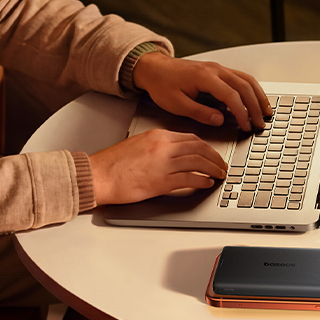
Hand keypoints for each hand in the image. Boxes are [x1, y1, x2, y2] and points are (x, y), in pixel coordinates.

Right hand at [90, 129, 227, 205]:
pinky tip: (206, 184)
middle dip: (215, 157)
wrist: (98, 175)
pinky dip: (202, 181)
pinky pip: (190, 179)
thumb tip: (174, 154)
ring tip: (219, 175)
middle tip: (222, 165)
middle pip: (199, 148)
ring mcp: (163, 164)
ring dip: (213, 169)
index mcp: (157, 136)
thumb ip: (157, 147)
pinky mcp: (161, 181)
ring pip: (198, 162)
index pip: (191, 138)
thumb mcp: (137, 145)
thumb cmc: (112, 164)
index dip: (206, 147)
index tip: (211, 153)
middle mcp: (163, 147)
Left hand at [132, 52, 272, 130]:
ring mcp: (217, 68)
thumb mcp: (176, 104)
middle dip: (255, 106)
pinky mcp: (217, 70)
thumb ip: (199, 112)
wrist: (154, 68)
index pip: (231, 95)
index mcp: (205, 77)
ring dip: (258, 96)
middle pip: (244, 86)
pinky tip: (255, 99)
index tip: (246, 126)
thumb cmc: (162, 84)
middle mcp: (215, 70)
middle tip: (260, 123)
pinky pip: (240, 77)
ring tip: (266, 111)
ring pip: (246, 79)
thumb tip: (219, 120)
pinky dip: (251, 89)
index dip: (241, 112)